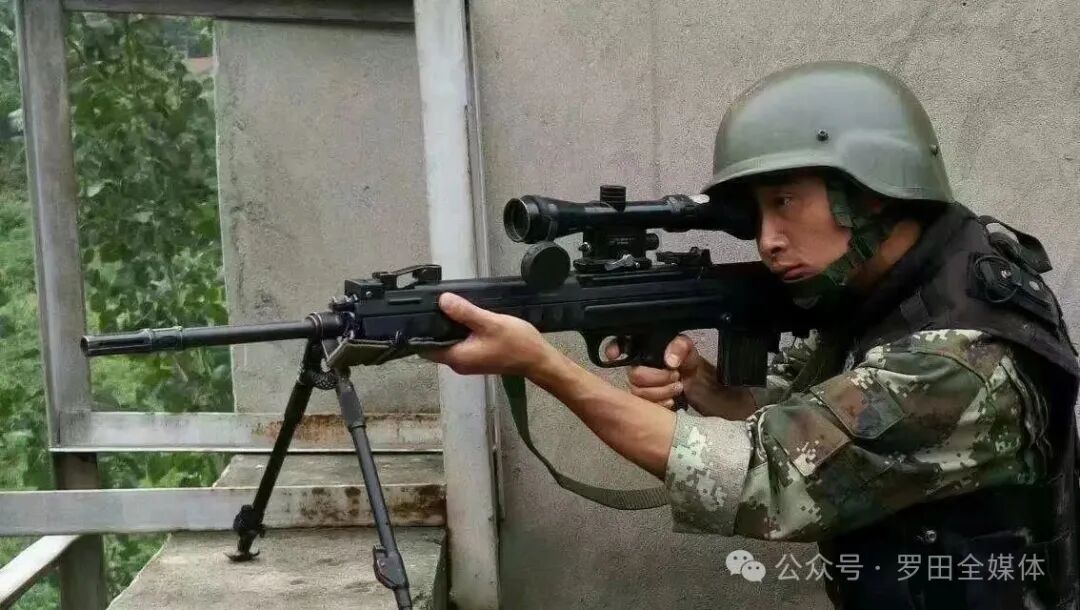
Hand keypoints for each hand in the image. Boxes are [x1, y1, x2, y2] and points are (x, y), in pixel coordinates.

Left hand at [422, 292, 554, 376]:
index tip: (420, 311)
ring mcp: (468, 362)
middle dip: (434, 325)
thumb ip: (465, 312)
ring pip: (448, 343)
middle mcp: (458, 363)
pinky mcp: (476, 358)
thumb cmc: (516, 344)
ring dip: (448, 328)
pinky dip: (459, 332)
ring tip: (450, 307)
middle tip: (436, 304)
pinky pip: (460, 344)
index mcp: (457, 357)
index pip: (425, 347)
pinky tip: (465, 318)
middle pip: (435, 344)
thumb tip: (443, 300)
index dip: (419, 330)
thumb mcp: (489, 322)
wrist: (538, 360)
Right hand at [604, 335, 707, 410]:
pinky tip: (671, 400)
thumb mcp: (688, 348)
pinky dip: (661, 404)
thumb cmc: (687, 362)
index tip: (613, 355)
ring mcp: (639, 385)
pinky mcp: (643, 402)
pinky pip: (643, 407)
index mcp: (643, 349)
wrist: (697, 384)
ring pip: (638, 393)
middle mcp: (636, 366)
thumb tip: (669, 360)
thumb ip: (680, 347)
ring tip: (678, 387)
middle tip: (675, 375)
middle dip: (657, 378)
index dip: (613, 348)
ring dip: (662, 392)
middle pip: (633, 376)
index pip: (619, 344)